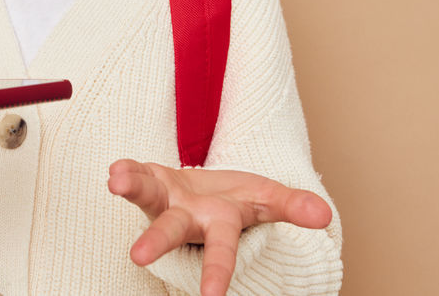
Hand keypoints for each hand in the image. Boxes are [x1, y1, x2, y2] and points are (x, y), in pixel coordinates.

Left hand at [107, 159, 331, 295]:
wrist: (206, 188)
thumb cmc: (235, 201)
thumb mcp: (267, 199)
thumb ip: (292, 207)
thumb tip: (323, 216)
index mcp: (219, 224)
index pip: (220, 250)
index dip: (217, 272)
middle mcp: (187, 216)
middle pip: (173, 229)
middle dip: (156, 242)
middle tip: (136, 258)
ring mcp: (165, 198)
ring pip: (147, 195)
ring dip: (132, 187)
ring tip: (115, 180)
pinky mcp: (151, 178)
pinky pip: (137, 171)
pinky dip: (128, 168)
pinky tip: (115, 167)